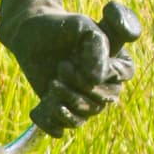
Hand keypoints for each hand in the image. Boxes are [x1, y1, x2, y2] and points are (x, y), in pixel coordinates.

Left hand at [0, 0, 136, 133]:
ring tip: (52, 83)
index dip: (101, 73)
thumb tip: (97, 79)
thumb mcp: (80, 26)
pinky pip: (64, 127)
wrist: (30, 35)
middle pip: (103, 100)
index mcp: (117, 61)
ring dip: (67, 102)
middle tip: (61, 68)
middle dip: (80, 88)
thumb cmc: (59, 27)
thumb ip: (96, 46)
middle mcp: (105, 84)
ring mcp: (85, 98)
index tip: (74, 60)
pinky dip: (53, 120)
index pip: (123, 75)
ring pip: (84, 116)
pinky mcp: (64, 108)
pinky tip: (44, 105)